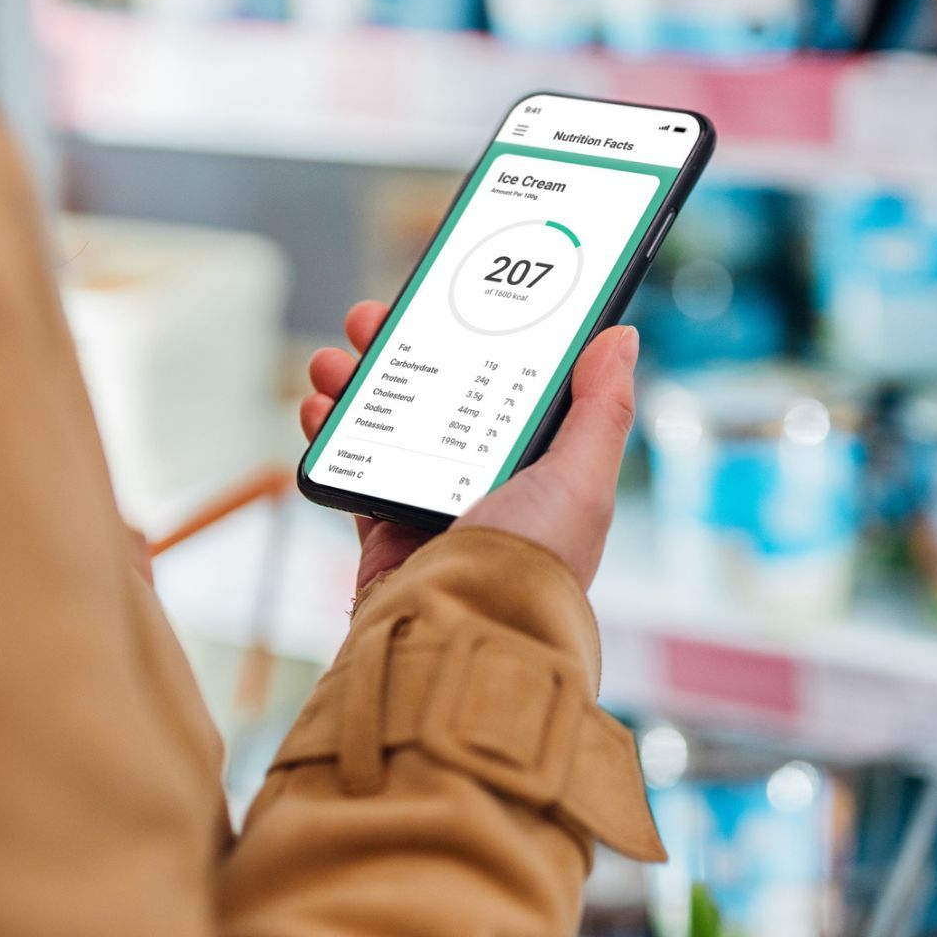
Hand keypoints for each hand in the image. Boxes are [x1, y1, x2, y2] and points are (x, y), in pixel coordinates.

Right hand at [300, 301, 638, 590]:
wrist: (464, 637)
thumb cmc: (534, 567)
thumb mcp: (583, 480)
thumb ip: (600, 409)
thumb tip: (620, 335)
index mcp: (542, 469)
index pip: (508, 386)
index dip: (481, 339)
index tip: (451, 299)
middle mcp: (489, 485)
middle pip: (440, 395)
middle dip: (404, 350)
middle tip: (373, 317)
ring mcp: (433, 508)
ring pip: (388, 425)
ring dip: (356, 383)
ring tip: (333, 358)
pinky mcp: (386, 531)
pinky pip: (352, 470)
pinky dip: (330, 435)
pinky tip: (317, 409)